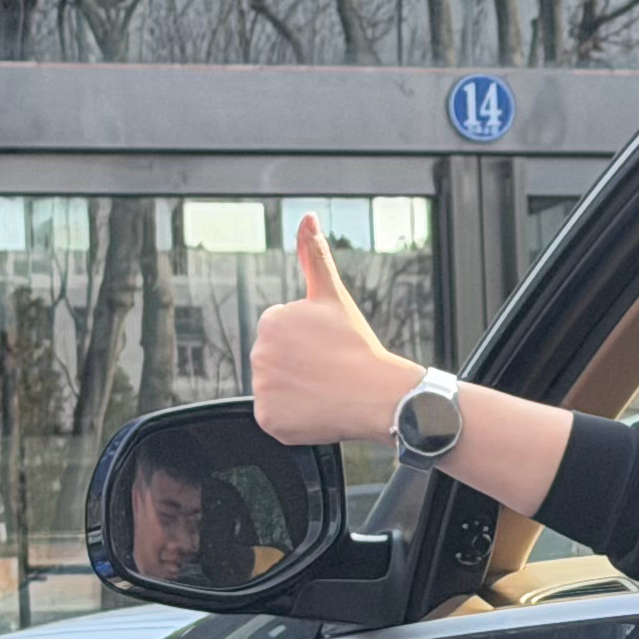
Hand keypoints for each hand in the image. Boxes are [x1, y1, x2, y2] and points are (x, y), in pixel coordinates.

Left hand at [250, 215, 418, 446]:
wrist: (379, 395)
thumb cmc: (358, 346)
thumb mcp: (334, 296)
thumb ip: (313, 255)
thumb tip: (306, 218)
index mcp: (270, 321)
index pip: (280, 334)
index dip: (305, 342)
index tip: (326, 348)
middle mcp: (259, 354)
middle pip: (275, 361)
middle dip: (297, 365)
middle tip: (327, 369)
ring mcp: (263, 389)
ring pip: (276, 389)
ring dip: (295, 391)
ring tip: (324, 389)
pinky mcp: (269, 419)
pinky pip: (275, 418)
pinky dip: (293, 418)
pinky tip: (316, 408)